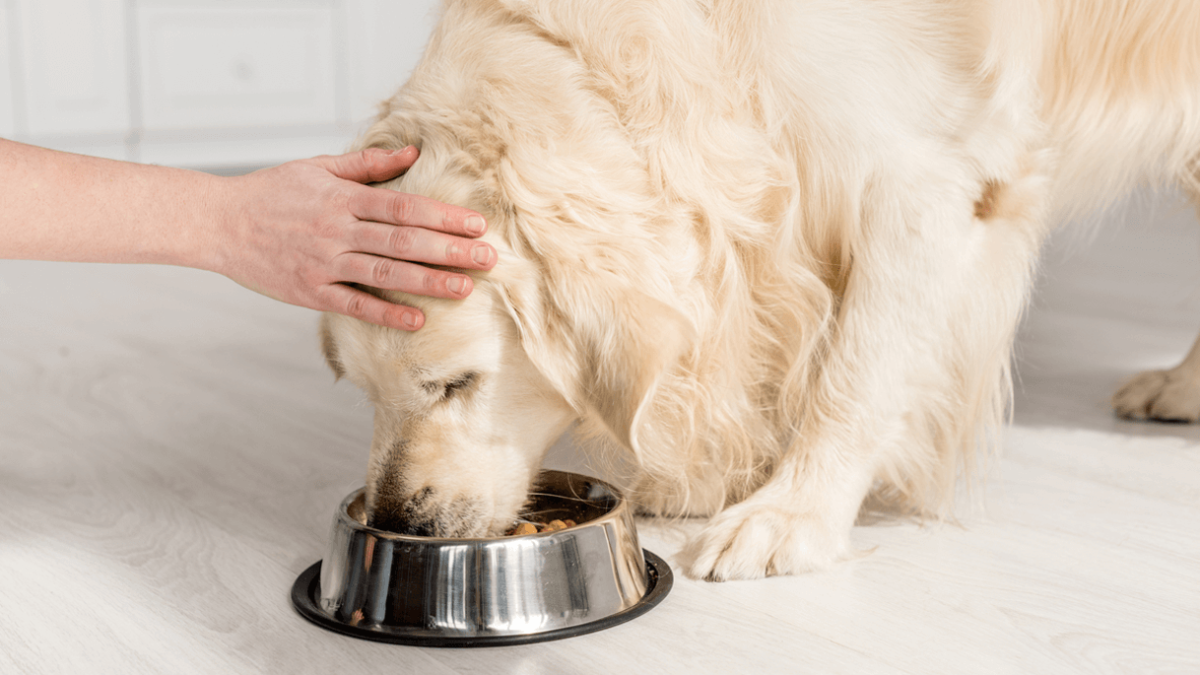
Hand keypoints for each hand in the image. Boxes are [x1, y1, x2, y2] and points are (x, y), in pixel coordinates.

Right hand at [213, 146, 496, 330]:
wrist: (217, 222)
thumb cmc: (272, 192)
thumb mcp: (318, 167)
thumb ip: (367, 164)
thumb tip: (412, 152)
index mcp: (343, 198)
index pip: (404, 207)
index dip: (443, 216)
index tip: (477, 225)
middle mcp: (337, 230)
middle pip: (403, 241)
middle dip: (449, 250)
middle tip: (488, 259)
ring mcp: (323, 263)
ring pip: (384, 274)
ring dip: (427, 282)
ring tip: (464, 289)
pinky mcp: (308, 292)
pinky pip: (353, 305)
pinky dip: (385, 314)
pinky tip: (416, 320)